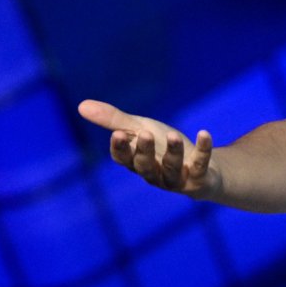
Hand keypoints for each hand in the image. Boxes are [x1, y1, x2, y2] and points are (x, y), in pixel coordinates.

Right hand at [78, 99, 218, 198]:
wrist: (202, 168)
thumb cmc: (164, 147)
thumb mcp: (140, 129)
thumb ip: (114, 120)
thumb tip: (81, 106)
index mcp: (136, 163)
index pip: (124, 159)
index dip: (121, 149)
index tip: (118, 134)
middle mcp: (154, 175)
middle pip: (145, 166)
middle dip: (144, 151)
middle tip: (145, 134)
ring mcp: (177, 180)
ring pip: (171, 169)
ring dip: (173, 152)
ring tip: (174, 135)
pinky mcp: (199, 179)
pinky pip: (200, 166)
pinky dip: (203, 150)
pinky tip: (204, 133)